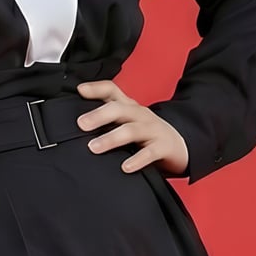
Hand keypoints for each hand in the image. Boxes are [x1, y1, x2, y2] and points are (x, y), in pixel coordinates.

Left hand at [74, 80, 188, 176]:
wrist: (180, 145)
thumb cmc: (146, 135)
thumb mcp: (127, 123)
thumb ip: (106, 122)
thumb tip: (75, 127)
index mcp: (129, 107)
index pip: (112, 90)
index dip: (96, 88)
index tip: (79, 90)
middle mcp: (140, 114)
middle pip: (119, 108)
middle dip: (99, 115)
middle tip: (81, 124)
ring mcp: (152, 129)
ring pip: (131, 130)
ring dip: (111, 138)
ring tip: (94, 148)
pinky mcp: (163, 147)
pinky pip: (150, 152)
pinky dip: (137, 160)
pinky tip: (125, 167)